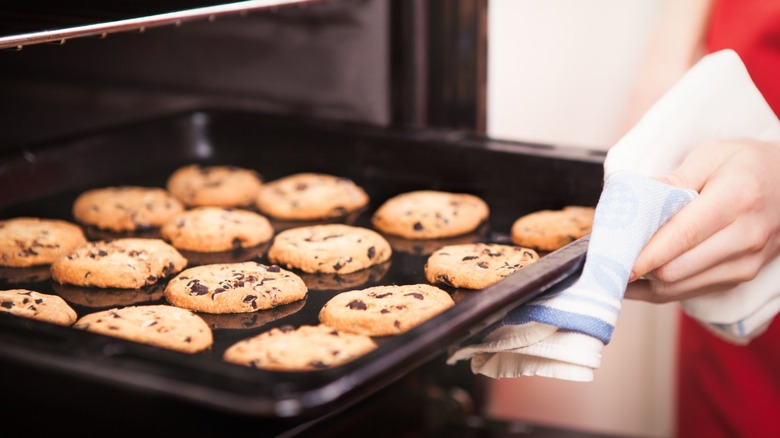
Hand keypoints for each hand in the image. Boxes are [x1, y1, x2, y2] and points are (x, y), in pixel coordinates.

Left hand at [625, 139, 779, 302]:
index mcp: (736, 199)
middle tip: (605, 259)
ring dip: (643, 283)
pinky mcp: (739, 278)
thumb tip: (637, 202)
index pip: (683, 235)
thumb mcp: (712, 154)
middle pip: (677, 269)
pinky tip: (636, 277)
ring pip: (679, 288)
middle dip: (636, 267)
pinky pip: (688, 292)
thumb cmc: (747, 165)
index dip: (646, 253)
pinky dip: (658, 288)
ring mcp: (745, 264)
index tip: (614, 260)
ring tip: (615, 268)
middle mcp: (745, 237)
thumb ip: (673, 179)